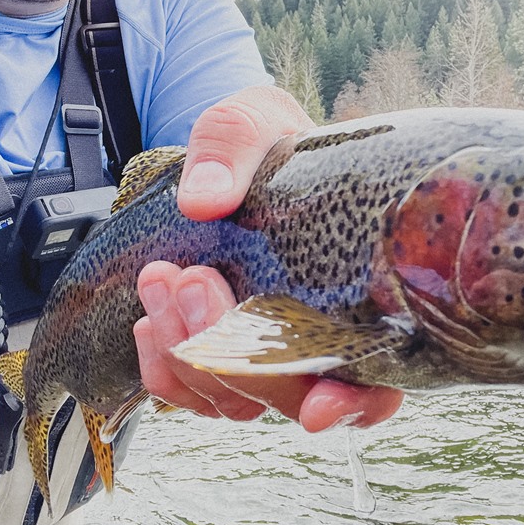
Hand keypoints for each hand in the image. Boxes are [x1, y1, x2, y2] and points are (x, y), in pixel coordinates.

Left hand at [133, 86, 404, 430]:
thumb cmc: (267, 140)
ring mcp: (264, 352)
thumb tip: (204, 200)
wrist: (233, 156)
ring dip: (187, 352)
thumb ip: (234, 144)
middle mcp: (315, 339)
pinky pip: (187, 391)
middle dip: (234, 354)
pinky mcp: (217, 352)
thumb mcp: (256, 120)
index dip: (357, 405)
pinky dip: (161, 365)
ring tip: (159, 278)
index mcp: (360, 296)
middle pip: (289, 398)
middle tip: (195, 275)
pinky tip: (147, 316)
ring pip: (232, 401)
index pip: (376, 380)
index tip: (322, 404)